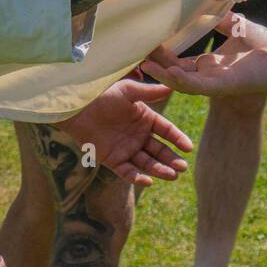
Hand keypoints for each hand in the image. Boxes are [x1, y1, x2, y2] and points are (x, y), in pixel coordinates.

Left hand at [54, 78, 191, 185]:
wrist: (78, 107)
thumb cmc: (103, 95)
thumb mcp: (128, 91)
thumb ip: (149, 92)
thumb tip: (172, 87)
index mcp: (145, 119)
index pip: (166, 131)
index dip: (177, 139)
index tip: (188, 147)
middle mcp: (138, 136)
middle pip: (159, 150)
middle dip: (171, 159)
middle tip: (182, 167)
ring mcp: (126, 149)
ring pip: (147, 163)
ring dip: (159, 170)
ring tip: (171, 175)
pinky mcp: (112, 160)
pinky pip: (127, 171)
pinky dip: (137, 177)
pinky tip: (148, 180)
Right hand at [141, 13, 266, 97]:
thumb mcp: (236, 26)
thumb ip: (218, 19)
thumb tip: (205, 3)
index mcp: (211, 65)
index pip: (181, 62)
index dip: (164, 55)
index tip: (148, 43)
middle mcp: (210, 76)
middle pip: (176, 72)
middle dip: (157, 65)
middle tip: (137, 54)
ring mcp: (215, 83)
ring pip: (182, 82)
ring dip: (163, 75)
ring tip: (144, 65)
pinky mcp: (223, 87)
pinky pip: (197, 86)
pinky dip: (181, 80)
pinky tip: (169, 72)